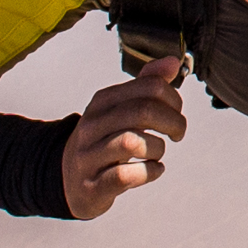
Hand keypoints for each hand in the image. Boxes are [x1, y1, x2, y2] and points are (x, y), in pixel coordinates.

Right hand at [63, 57, 188, 218]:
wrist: (69, 180)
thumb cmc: (103, 142)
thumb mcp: (120, 110)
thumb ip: (146, 85)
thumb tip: (171, 62)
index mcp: (102, 102)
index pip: (148, 86)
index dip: (174, 99)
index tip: (177, 113)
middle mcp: (92, 126)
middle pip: (142, 111)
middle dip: (173, 122)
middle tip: (177, 133)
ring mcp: (89, 157)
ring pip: (132, 143)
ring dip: (157, 148)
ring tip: (157, 153)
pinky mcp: (93, 185)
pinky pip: (125, 175)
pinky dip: (149, 172)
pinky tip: (153, 169)